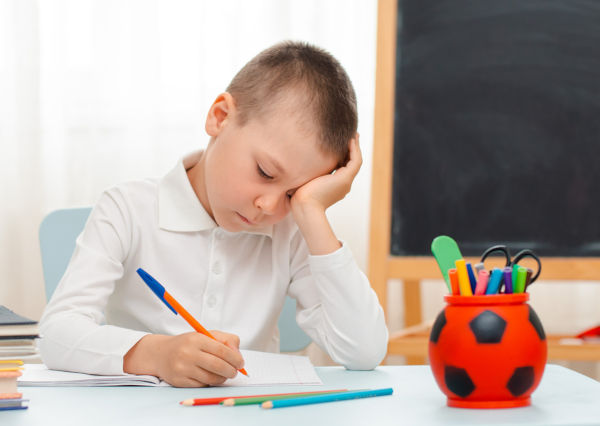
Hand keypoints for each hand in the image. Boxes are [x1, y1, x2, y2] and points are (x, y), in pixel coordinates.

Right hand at [123, 330, 244, 387]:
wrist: (161, 354)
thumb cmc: (188, 344)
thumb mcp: (205, 335)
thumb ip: (226, 340)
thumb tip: (237, 355)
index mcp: (196, 339)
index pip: (222, 350)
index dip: (235, 358)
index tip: (241, 363)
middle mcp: (188, 353)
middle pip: (218, 366)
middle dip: (231, 371)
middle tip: (235, 372)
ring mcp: (183, 368)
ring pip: (211, 378)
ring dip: (222, 378)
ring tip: (224, 374)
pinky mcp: (179, 381)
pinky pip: (202, 385)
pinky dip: (210, 383)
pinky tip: (210, 377)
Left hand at [289, 134, 361, 254]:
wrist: (303, 206)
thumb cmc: (298, 197)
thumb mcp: (302, 180)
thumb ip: (304, 172)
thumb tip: (293, 164)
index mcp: (333, 186)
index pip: (341, 166)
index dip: (342, 154)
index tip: (338, 143)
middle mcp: (342, 184)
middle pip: (350, 163)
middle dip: (351, 148)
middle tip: (352, 135)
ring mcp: (345, 182)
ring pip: (355, 161)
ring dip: (356, 146)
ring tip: (354, 134)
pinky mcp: (345, 179)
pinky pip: (355, 161)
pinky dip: (355, 149)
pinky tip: (351, 139)